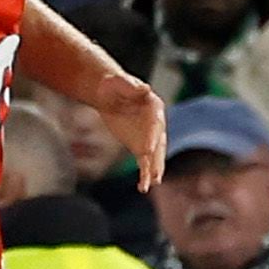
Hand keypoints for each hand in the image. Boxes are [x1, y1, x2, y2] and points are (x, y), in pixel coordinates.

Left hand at [88, 71, 167, 191]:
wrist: (109, 93)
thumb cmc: (115, 84)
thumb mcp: (120, 82)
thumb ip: (132, 87)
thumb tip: (144, 88)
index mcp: (154, 108)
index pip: (155, 125)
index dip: (152, 137)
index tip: (147, 150)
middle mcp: (156, 124)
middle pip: (159, 143)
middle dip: (157, 158)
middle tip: (155, 173)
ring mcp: (149, 136)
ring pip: (154, 156)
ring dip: (154, 169)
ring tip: (153, 183)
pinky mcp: (139, 145)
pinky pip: (143, 161)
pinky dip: (144, 173)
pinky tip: (144, 187)